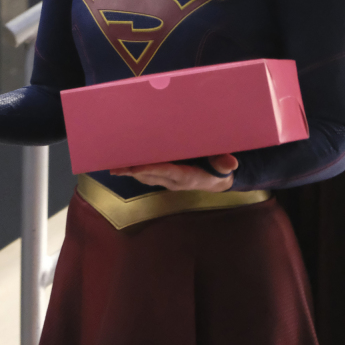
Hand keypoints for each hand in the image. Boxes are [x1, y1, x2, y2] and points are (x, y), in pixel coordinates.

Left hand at [110, 153, 238, 191]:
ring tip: (113, 165)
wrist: (217, 180)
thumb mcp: (223, 165)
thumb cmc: (218, 169)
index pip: (166, 171)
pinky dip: (135, 171)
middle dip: (132, 170)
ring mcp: (168, 182)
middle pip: (150, 175)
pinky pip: (147, 176)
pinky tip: (122, 165)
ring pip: (145, 177)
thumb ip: (224, 163)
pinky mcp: (164, 179)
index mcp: (187, 176)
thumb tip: (231, 163)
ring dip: (130, 172)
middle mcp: (174, 181)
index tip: (134, 166)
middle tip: (115, 165)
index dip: (150, 168)